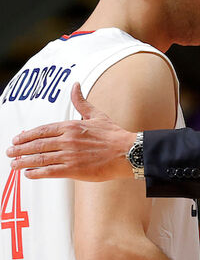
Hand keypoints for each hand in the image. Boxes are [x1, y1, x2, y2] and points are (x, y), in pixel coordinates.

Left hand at [6, 83, 135, 180]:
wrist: (128, 151)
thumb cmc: (113, 135)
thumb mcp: (96, 115)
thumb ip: (81, 102)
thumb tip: (75, 85)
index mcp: (71, 126)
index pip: (42, 130)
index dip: (26, 135)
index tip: (16, 139)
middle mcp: (67, 140)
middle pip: (37, 144)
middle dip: (19, 149)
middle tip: (9, 152)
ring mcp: (69, 155)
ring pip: (40, 158)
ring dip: (23, 162)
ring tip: (13, 164)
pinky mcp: (74, 170)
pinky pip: (49, 171)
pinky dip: (36, 173)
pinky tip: (29, 174)